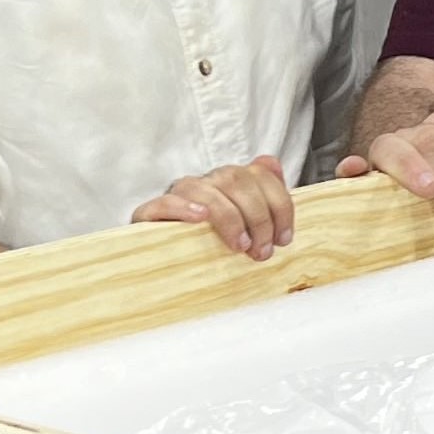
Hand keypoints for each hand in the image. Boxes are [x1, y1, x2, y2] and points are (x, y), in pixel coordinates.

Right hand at [131, 155, 296, 260]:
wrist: (161, 267)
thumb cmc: (209, 248)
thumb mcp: (244, 228)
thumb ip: (263, 197)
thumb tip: (273, 165)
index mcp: (228, 183)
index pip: (259, 174)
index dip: (279, 204)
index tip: (284, 238)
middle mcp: (205, 183)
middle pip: (236, 179)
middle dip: (258, 217)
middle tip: (262, 250)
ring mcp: (177, 196)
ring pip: (205, 189)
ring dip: (229, 217)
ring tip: (240, 245)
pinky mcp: (150, 213)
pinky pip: (165, 202)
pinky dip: (184, 208)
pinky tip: (201, 219)